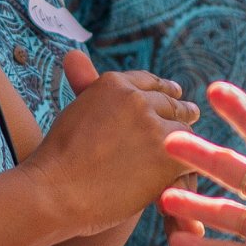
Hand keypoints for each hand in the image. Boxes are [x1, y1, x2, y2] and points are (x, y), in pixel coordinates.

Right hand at [26, 52, 197, 238]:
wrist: (54, 191)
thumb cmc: (56, 159)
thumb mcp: (75, 110)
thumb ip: (86, 84)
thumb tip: (74, 54)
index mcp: (113, 83)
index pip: (149, 83)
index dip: (164, 90)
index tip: (175, 93)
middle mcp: (136, 98)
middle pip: (170, 104)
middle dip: (180, 111)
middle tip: (191, 114)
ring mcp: (153, 127)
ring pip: (183, 131)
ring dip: (185, 141)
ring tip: (190, 148)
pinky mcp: (166, 157)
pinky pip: (188, 159)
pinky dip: (185, 170)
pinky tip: (182, 177)